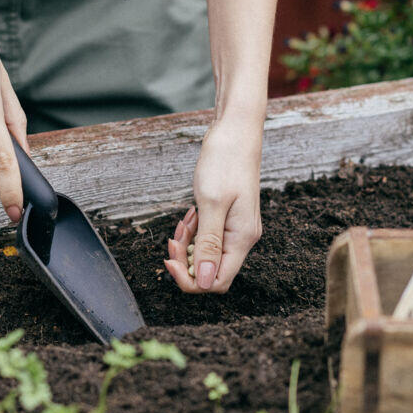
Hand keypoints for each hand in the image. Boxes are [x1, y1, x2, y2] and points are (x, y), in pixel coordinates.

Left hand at [164, 120, 261, 293]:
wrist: (235, 131)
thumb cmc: (225, 161)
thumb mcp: (211, 203)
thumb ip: (208, 244)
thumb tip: (206, 282)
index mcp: (242, 238)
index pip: (217, 281)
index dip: (191, 278)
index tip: (170, 259)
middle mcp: (242, 237)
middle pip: (209, 270)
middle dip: (185, 259)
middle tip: (173, 237)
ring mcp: (235, 228)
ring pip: (205, 253)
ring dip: (187, 243)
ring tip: (182, 220)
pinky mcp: (228, 218)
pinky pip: (207, 237)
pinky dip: (193, 231)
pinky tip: (189, 215)